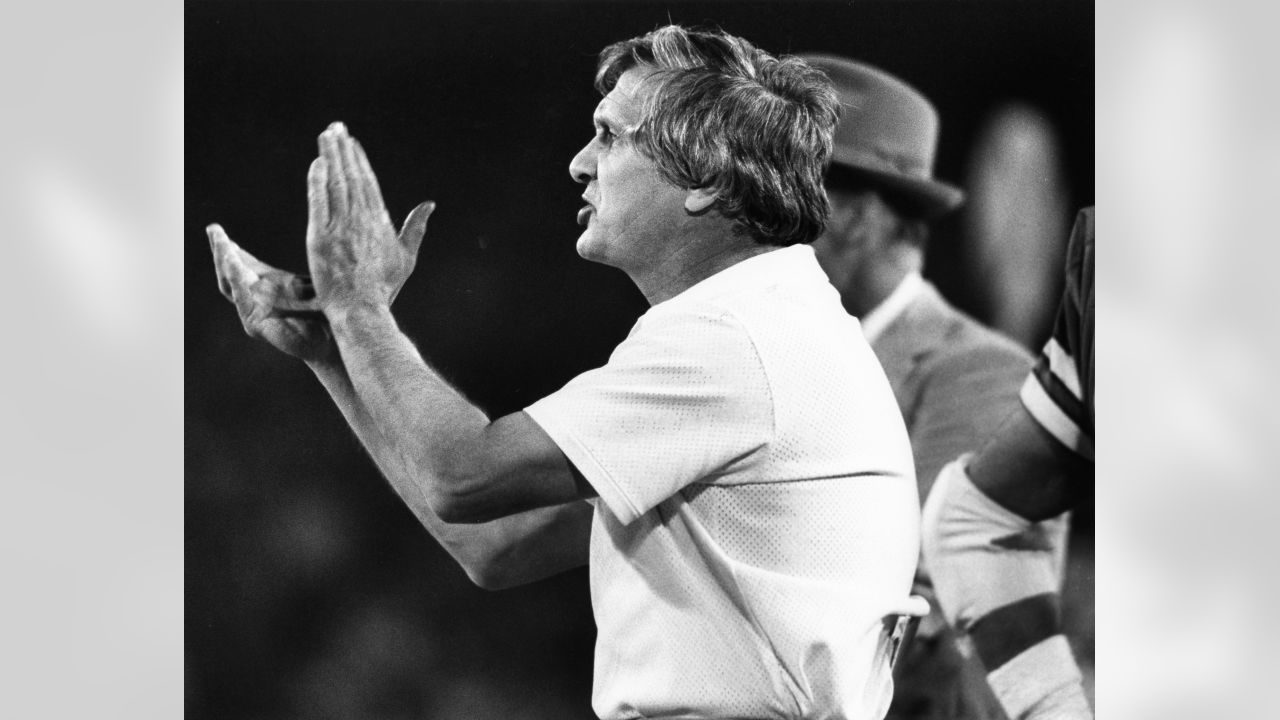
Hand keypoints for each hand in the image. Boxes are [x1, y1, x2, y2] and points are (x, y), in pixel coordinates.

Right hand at [208, 223, 332, 361]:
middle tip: (213, 229)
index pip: (243, 265)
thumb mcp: (310, 286)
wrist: (331, 342)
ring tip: (220, 240)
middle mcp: (255, 300)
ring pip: (230, 284)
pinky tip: (232, 260)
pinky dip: (236, 279)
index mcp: (266, 288)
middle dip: (220, 251)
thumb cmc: (324, 316)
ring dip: (224, 261)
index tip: (218, 230)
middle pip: (229, 274)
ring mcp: (252, 313)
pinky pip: (241, 297)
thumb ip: (300, 274)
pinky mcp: (254, 324)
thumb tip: (313, 241)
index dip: (230, 249)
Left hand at [306, 122, 434, 314]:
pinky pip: (319, 201)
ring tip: (326, 135)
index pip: (369, 183)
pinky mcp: (320, 237)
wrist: (362, 309)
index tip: (352, 142)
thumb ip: (416, 228)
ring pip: (336, 182)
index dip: (359, 160)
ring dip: (331, 156)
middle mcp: (362, 220)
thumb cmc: (384, 288)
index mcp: (381, 223)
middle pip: (352, 176)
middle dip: (344, 149)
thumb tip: (430, 205)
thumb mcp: (406, 258)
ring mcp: (340, 227)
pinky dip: (318, 180)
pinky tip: (317, 162)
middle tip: (336, 127)